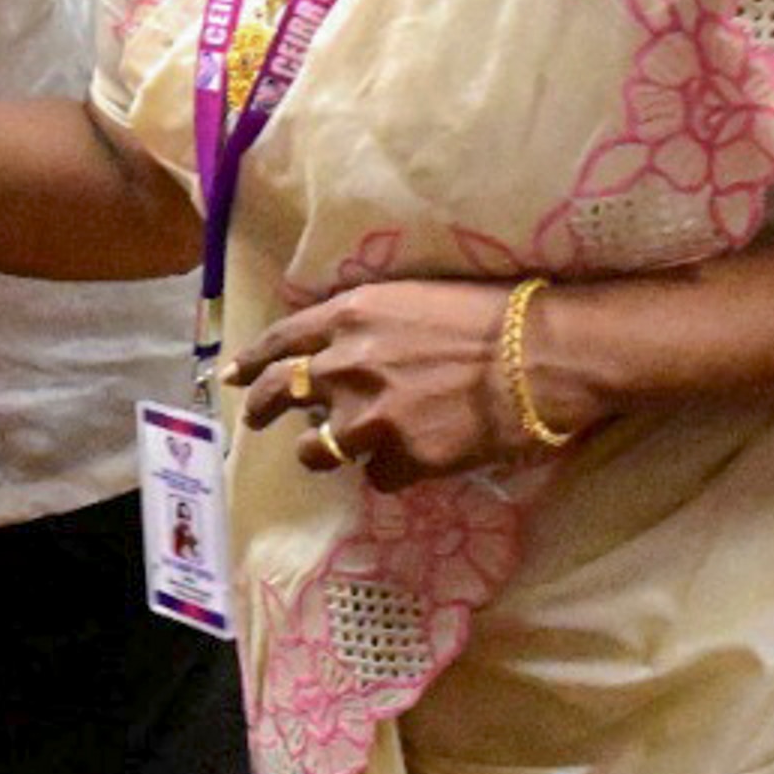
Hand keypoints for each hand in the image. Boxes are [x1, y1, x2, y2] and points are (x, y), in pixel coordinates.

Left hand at [229, 279, 536, 489]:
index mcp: (349, 316)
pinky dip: (390, 471)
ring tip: (340, 450)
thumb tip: (339, 352)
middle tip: (255, 420)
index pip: (281, 341)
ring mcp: (369, 416)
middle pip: (280, 393)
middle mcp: (346, 364)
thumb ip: (365, 325)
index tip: (234, 376)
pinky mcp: (399, 457)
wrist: (539, 356)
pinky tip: (416, 460)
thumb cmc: (489, 316)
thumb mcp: (412, 298)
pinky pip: (377, 476)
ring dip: (324, 450)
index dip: (252, 361)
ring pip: (318, 448)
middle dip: (260, 408)